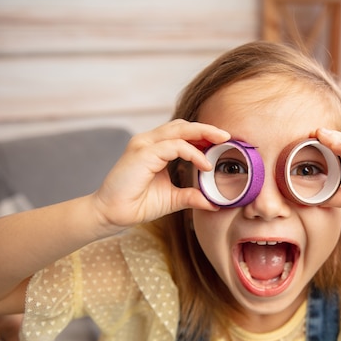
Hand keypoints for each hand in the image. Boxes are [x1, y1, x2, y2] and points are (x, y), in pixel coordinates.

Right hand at [92, 120, 229, 228]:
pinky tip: (204, 164)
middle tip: (227, 136)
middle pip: (182, 126)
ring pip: (179, 130)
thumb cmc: (137, 204)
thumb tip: (213, 202)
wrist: (113, 214)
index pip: (182, 133)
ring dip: (203, 133)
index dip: (202, 135)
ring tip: (221, 141)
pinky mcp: (143, 153)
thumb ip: (191, 195)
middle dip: (207, 129)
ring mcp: (144, 145)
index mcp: (154, 148)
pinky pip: (174, 146)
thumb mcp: (172, 198)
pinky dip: (192, 153)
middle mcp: (148, 141)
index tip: (222, 142)